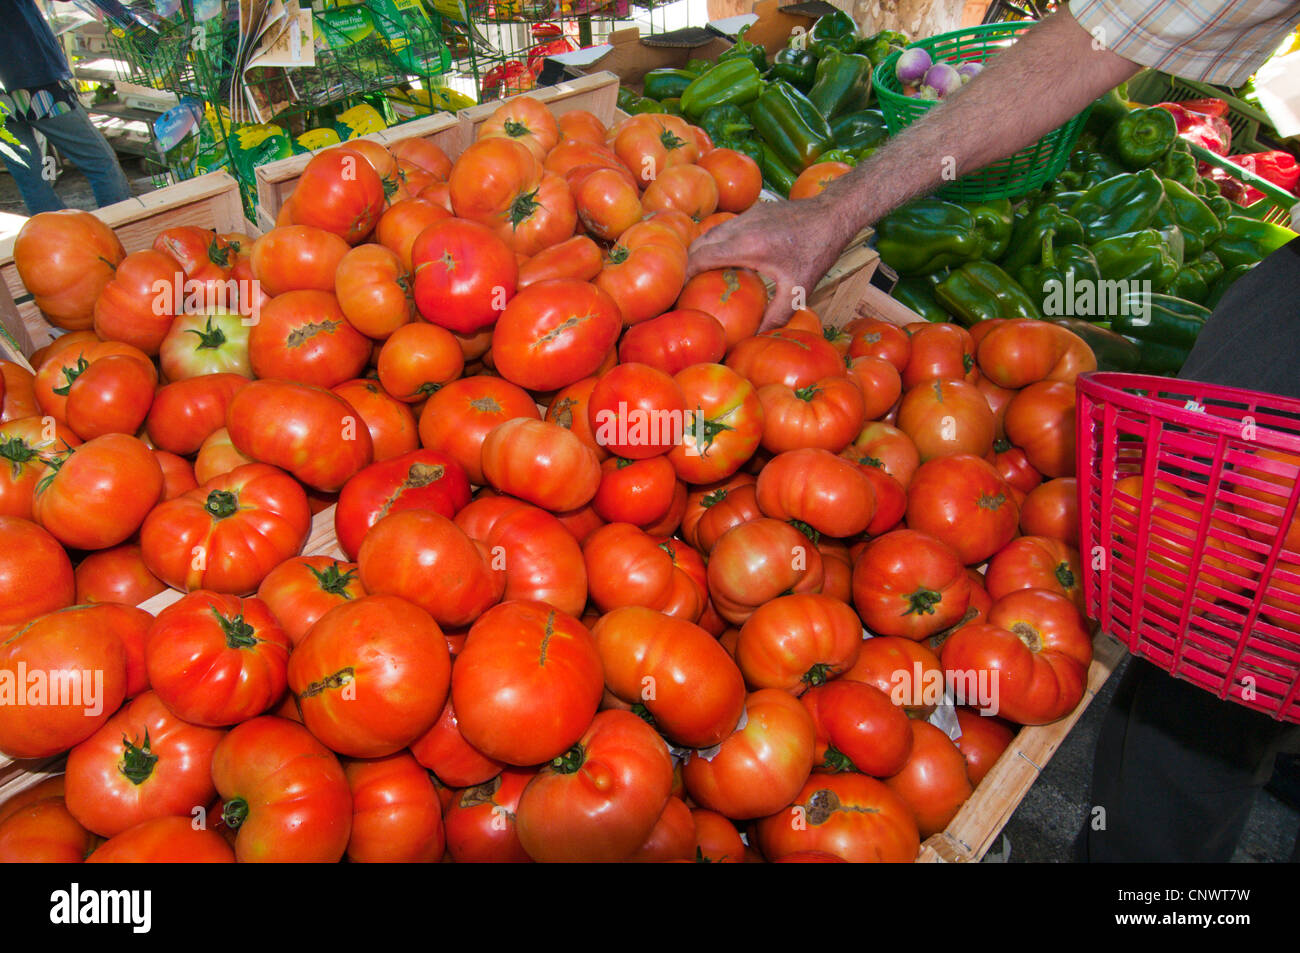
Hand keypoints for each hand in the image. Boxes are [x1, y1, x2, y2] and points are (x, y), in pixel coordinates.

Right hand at [685, 196, 848, 331]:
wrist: (832, 213)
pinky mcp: (752, 213)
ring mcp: (745, 217)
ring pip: (709, 234)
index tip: (677, 293)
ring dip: (700, 253)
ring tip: (699, 278)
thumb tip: (757, 338)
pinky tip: (724, 263)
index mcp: (746, 246)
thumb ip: (776, 316)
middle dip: (686, 265)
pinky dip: (715, 245)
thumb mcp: (798, 289)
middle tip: (684, 289)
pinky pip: (723, 229)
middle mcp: (740, 227)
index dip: (683, 275)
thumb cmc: (817, 251)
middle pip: (698, 244)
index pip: (700, 257)